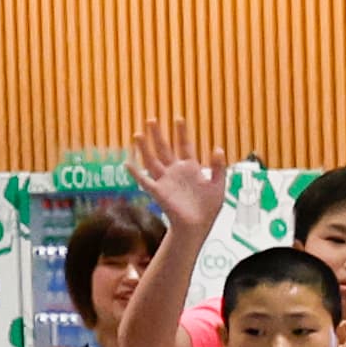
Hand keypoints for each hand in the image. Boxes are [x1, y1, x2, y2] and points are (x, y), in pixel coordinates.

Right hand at [125, 119, 236, 238]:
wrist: (198, 227)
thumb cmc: (208, 208)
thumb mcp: (218, 186)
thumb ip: (218, 168)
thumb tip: (218, 148)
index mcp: (190, 168)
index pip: (185, 146)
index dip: (182, 133)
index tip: (178, 119)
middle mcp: (175, 171)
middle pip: (164, 149)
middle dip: (158, 135)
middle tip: (151, 119)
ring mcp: (165, 181)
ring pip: (152, 160)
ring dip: (144, 148)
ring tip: (138, 134)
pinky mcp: (158, 192)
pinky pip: (144, 181)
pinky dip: (135, 173)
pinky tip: (127, 163)